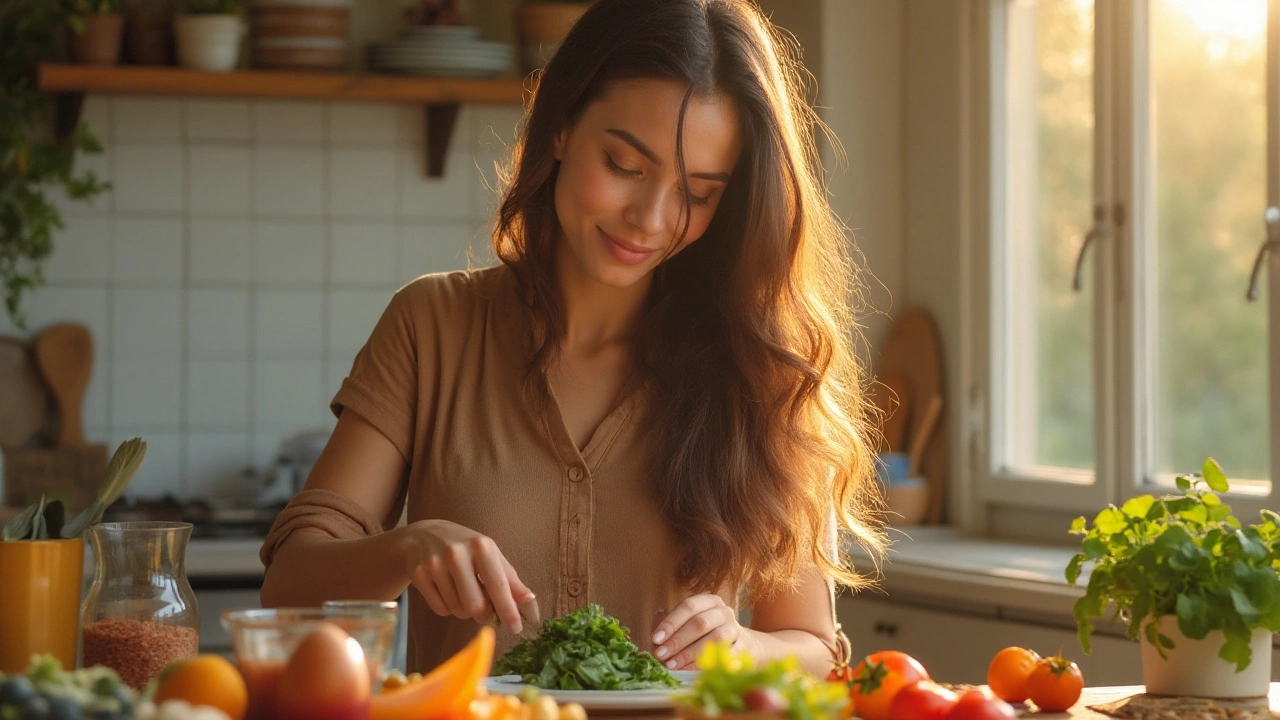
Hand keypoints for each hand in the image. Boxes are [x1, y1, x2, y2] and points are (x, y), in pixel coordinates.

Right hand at [403, 519, 534, 632]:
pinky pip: (440, 610)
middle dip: (484, 614)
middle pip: (475, 605)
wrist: (422, 535)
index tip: (517, 628)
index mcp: (481, 546)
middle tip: (485, 610)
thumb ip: (510, 580)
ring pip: (457, 610)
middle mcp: (457, 554)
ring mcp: (435, 564)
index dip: (508, 610)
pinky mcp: (418, 575)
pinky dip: (448, 608)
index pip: (498, 586)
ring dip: (465, 611)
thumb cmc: (465, 547)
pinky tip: (447, 591)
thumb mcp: (490, 555)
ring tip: (463, 593)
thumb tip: (530, 603)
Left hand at [651, 594, 743, 670]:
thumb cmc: (707, 634)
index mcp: (709, 601)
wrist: (741, 645)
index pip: (688, 606)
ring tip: (672, 665)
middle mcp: (724, 612)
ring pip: (713, 639)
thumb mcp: (689, 623)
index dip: (671, 622)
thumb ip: (672, 627)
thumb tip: (656, 638)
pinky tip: (689, 672)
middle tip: (660, 654)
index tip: (655, 638)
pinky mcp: (742, 647)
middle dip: (677, 640)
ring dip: (689, 653)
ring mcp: (735, 629)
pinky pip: (723, 656)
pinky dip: (705, 664)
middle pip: (700, 623)